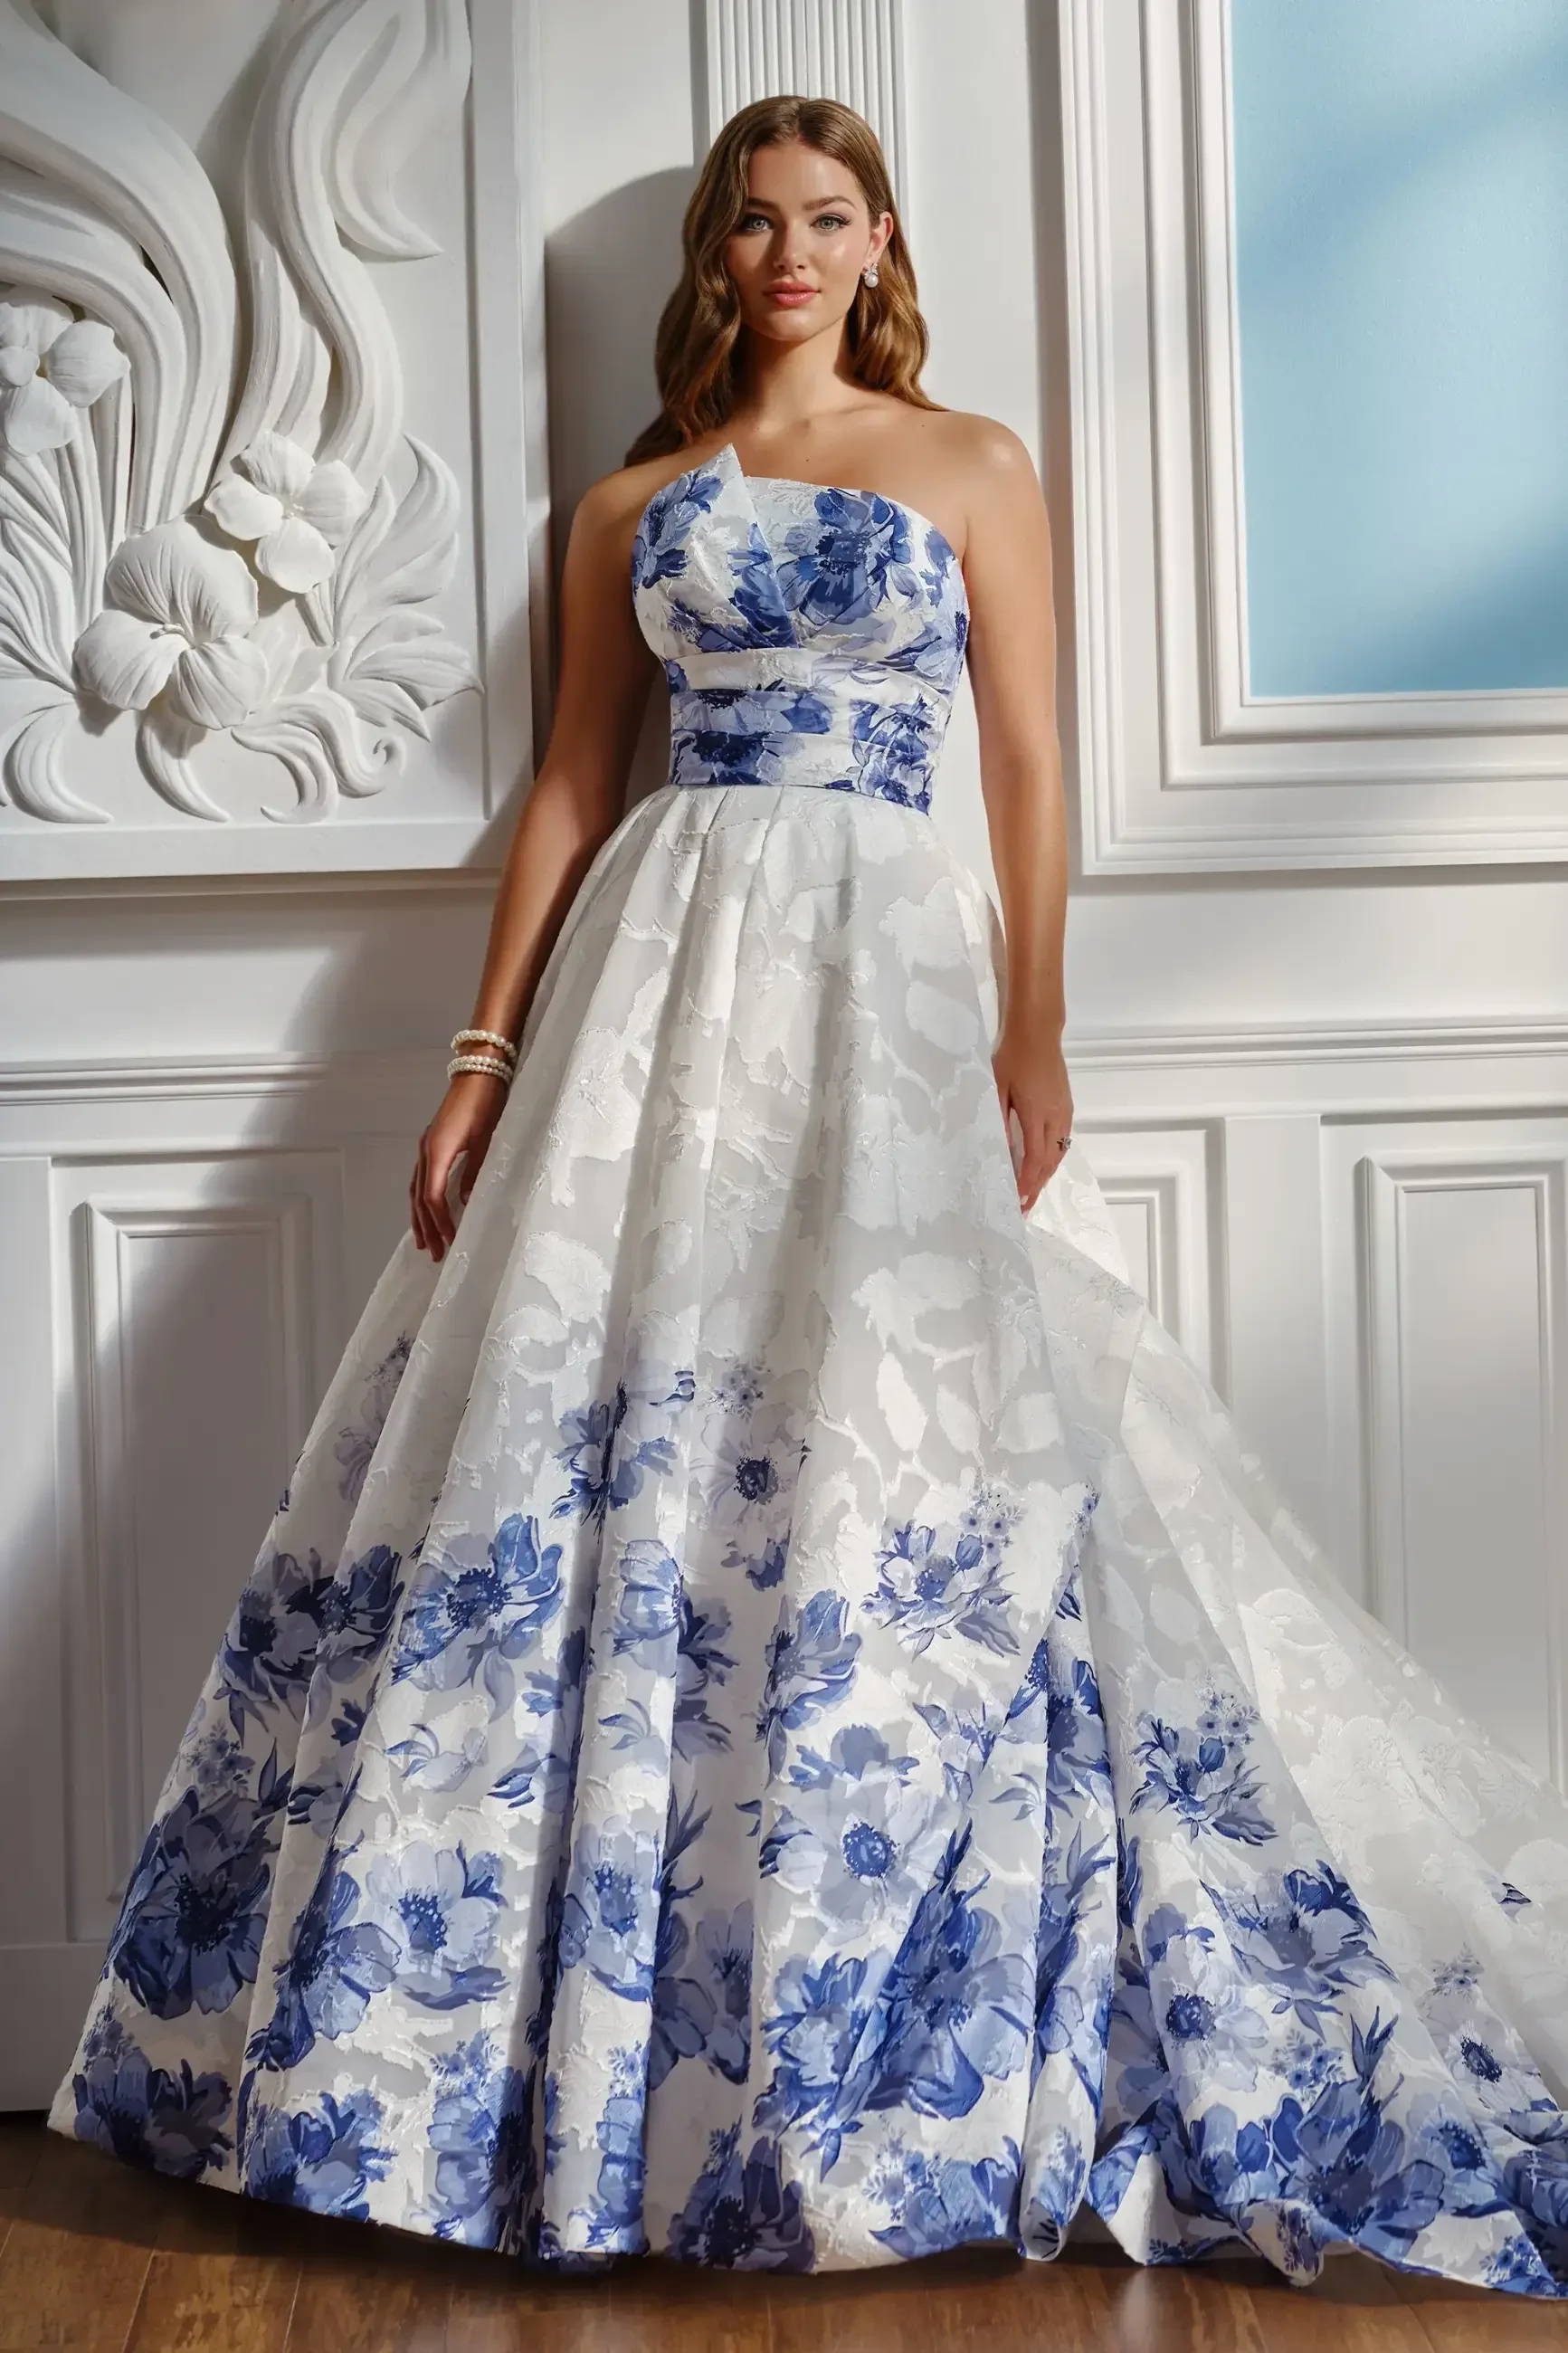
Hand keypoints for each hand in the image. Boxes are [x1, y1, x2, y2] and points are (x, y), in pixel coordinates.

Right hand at [410, 1072, 508, 1260]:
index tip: (449, 1241)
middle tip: (434, 1253)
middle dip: (426, 1226)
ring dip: (418, 1216)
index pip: (433, 1197)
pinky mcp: (432, 1141)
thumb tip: (465, 1201)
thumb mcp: (486, 1141)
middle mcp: (425, 1150)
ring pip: (415, 1188)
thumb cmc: (486, 1103)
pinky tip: (423, 1209)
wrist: (479, 1072)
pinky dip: (420, 1198)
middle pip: (419, 1197)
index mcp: (437, 1151)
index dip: (440, 1222)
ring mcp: (426, 1145)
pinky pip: (420, 1177)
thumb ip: (475, 1172)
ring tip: (422, 1241)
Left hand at [993, 1027, 1072, 1216]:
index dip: (1027, 1182)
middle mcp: (1056, 1117)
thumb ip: (999, 1120)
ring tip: (1033, 1192)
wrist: (1038, 1031)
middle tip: (1025, 1206)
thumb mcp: (998, 1087)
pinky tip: (1043, 1165)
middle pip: (1050, 1161)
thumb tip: (999, 1150)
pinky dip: (1053, 1159)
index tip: (1018, 1199)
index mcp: (1037, 1113)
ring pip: (1059, 1153)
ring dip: (1046, 1175)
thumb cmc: (1013, 1055)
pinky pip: (1063, 1141)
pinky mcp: (1067, 1106)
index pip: (1034, 1158)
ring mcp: (1065, 1112)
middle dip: (1037, 1186)